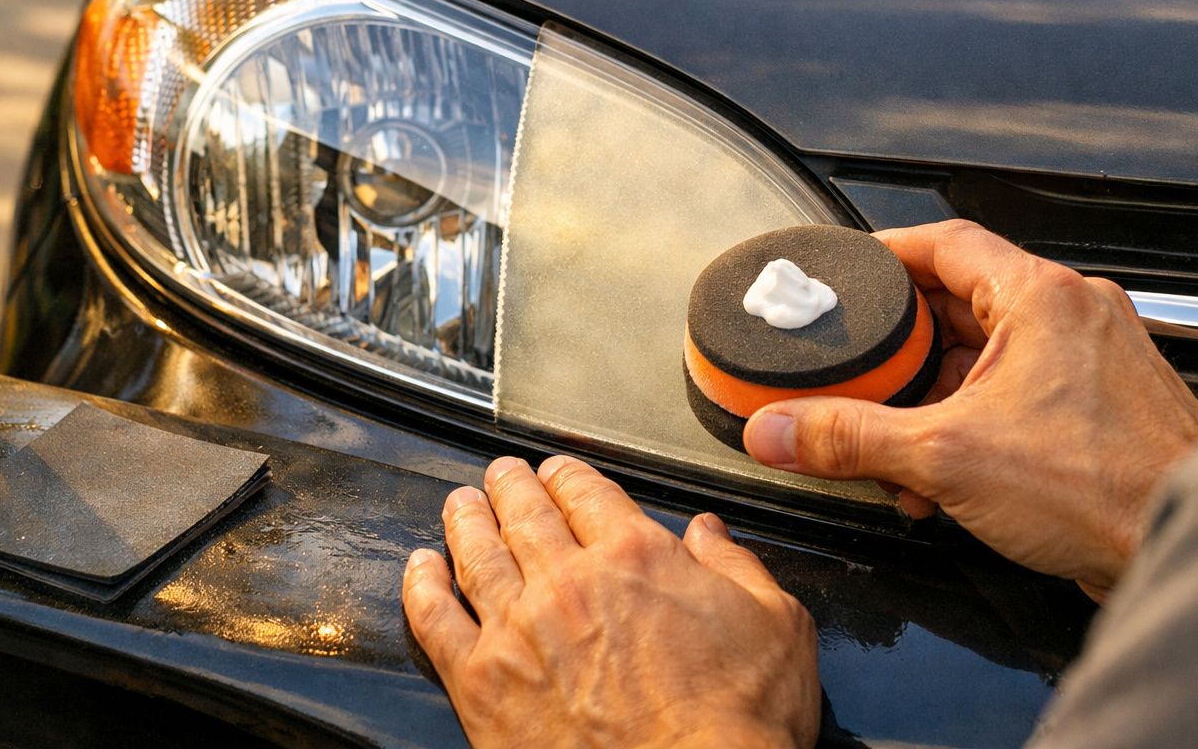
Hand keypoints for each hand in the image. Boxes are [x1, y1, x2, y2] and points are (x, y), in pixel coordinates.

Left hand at [403, 456, 819, 748]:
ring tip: (459, 503)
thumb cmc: (736, 724)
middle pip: (523, 511)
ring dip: (465, 518)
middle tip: (502, 474)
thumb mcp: (777, 625)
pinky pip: (435, 618)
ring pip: (475, 551)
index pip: (585, 490)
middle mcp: (568, 580)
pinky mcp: (481, 681)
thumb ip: (738, 566)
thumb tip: (710, 531)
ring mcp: (518, 628)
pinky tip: (420, 568)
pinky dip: (422, 584)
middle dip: (510, 484)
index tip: (559, 473)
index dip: (567, 474)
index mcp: (636, 555)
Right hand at [743, 220, 1197, 598]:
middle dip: (900, 351)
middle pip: (958, 304)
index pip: (944, 241)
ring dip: (932, 400)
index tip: (842, 273)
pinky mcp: (1100, 407)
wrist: (1175, 550)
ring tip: (899, 445)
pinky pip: (1016, 394)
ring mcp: (1092, 361)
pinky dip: (971, 423)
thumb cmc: (1106, 489)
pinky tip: (942, 476)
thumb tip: (778, 429)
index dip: (881, 255)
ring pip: (986, 357)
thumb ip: (848, 437)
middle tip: (857, 371)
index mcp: (1042, 297)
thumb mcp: (944, 456)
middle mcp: (1074, 316)